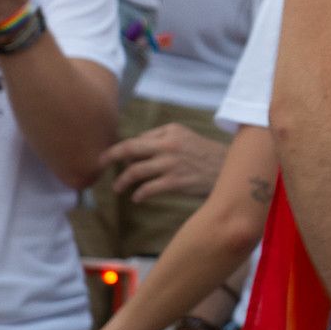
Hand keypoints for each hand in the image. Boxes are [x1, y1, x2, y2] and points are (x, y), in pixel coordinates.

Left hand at [102, 122, 228, 201]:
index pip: (140, 138)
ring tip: (118, 187)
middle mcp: (168, 144)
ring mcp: (171, 163)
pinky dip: (139, 194)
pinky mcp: (175, 182)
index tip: (115, 157)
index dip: (125, 149)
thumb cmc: (207, 155)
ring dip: (122, 181)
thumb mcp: (187, 138)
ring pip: (135, 171)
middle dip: (110, 156)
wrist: (231, 170)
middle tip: (99, 163)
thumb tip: (138, 150)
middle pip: (130, 148)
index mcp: (171, 130)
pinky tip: (137, 198)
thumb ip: (165, 140)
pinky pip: (148, 189)